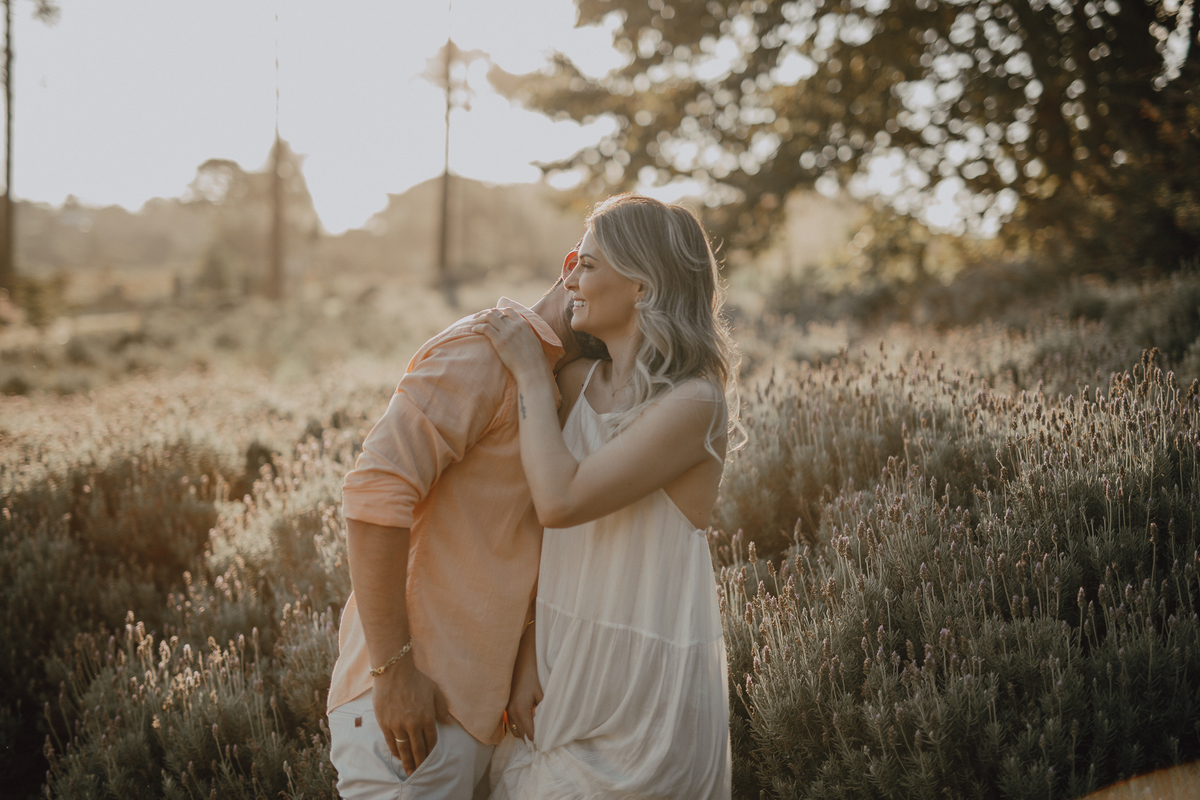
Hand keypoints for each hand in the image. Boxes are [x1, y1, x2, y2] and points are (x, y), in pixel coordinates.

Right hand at [372, 658, 450, 774]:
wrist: (394, 672)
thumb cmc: (416, 679)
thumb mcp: (434, 691)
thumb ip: (442, 708)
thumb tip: (449, 723)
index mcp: (427, 717)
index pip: (431, 741)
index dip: (430, 752)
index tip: (430, 759)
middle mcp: (413, 724)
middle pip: (418, 749)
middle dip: (420, 762)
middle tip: (419, 771)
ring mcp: (398, 725)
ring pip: (404, 749)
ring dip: (407, 761)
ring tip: (409, 770)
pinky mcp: (385, 724)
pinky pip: (391, 742)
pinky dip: (396, 751)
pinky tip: (398, 755)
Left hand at [472, 309, 548, 383]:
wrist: (533, 369)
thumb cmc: (534, 360)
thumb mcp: (532, 340)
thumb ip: (525, 334)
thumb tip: (520, 335)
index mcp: (523, 324)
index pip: (508, 310)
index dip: (497, 311)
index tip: (491, 316)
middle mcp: (515, 325)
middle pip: (496, 312)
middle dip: (485, 314)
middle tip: (477, 318)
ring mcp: (507, 332)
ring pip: (489, 317)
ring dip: (479, 319)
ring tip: (473, 323)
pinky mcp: (500, 341)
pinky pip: (485, 328)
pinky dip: (477, 327)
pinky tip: (473, 330)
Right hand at [505, 619, 541, 741]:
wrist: (521, 654)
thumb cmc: (535, 671)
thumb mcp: (544, 692)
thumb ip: (546, 712)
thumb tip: (551, 728)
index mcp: (520, 710)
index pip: (530, 735)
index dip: (542, 739)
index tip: (552, 740)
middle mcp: (510, 711)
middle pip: (521, 735)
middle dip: (533, 736)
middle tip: (547, 734)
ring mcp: (505, 707)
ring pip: (514, 728)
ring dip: (525, 729)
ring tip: (539, 726)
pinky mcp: (504, 702)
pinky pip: (511, 720)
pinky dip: (520, 722)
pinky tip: (530, 717)